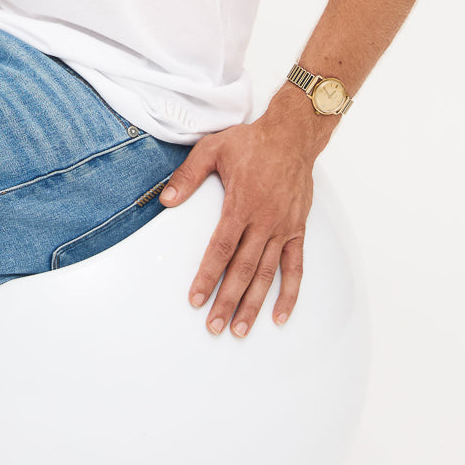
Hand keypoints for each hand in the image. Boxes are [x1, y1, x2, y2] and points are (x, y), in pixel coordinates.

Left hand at [157, 107, 320, 337]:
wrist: (292, 135)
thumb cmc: (251, 142)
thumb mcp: (213, 149)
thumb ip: (188, 176)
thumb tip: (166, 200)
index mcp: (241, 204)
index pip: (221, 249)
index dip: (208, 276)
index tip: (196, 299)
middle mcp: (264, 221)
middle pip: (243, 269)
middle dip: (228, 300)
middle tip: (215, 326)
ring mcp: (283, 228)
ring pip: (267, 274)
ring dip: (254, 304)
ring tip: (241, 329)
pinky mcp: (297, 230)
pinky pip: (295, 267)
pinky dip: (290, 293)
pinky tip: (280, 315)